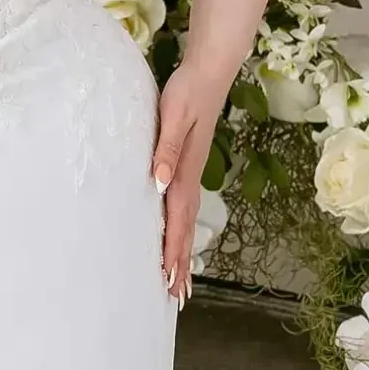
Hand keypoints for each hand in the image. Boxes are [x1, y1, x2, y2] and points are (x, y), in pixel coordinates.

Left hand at [150, 56, 229, 304]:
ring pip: (185, 222)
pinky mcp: (186, 166)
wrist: (209, 72)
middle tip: (175, 297)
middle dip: (179, 264)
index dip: (173, 252)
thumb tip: (159, 184)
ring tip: (179, 283)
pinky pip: (182, 208)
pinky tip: (176, 239)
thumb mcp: (174, 117)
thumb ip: (166, 150)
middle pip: (184, 230)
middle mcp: (188, 178)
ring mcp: (189, 173)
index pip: (177, 221)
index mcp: (184, 172)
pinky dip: (180, 230)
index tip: (169, 281)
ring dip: (182, 252)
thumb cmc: (188, 92)